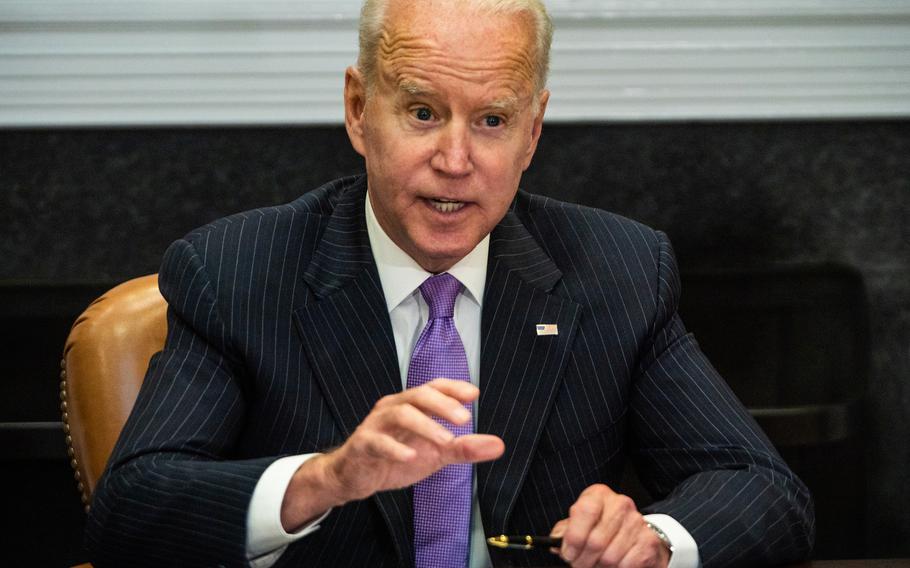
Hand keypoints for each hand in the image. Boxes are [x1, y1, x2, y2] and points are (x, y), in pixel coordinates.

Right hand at [281, 378, 503, 529]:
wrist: (355, 476)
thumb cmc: (396, 457)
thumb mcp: (436, 454)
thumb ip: (465, 448)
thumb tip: (499, 445)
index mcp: (412, 405)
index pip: (433, 387)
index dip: (452, 387)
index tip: (474, 394)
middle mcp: (394, 408)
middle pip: (418, 394)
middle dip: (443, 404)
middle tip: (465, 419)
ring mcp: (376, 424)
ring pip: (400, 414)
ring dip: (425, 425)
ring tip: (445, 440)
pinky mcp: (363, 445)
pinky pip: (377, 441)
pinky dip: (394, 448)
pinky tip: (410, 457)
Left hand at [549, 484, 669, 567]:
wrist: (635, 533)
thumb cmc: (602, 527)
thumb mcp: (581, 522)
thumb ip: (566, 530)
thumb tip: (555, 542)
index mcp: (598, 495)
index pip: (585, 511)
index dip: (574, 537)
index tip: (567, 553)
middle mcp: (620, 504)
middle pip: (596, 541)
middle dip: (582, 561)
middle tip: (578, 565)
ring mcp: (636, 523)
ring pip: (610, 558)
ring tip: (595, 565)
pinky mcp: (648, 542)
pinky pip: (626, 565)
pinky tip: (612, 566)